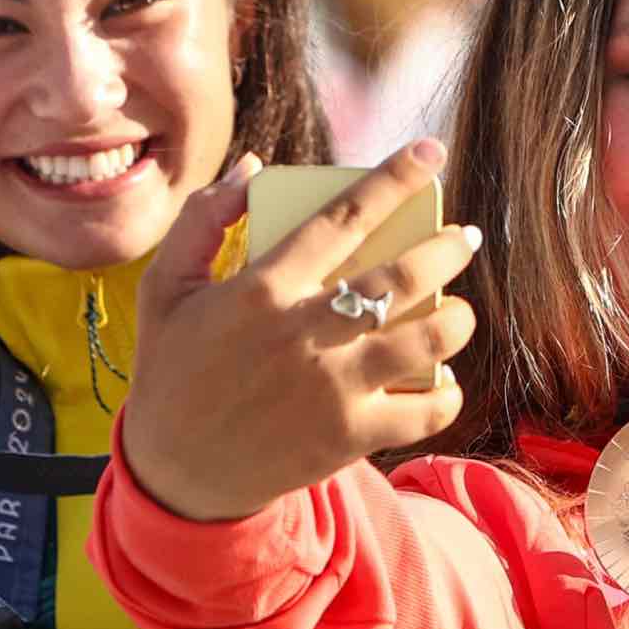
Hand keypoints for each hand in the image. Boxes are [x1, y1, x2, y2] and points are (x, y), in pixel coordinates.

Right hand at [120, 140, 481, 522]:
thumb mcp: (165, 288)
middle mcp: (303, 334)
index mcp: (261, 289)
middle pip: (401, 276)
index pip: (344, 218)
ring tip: (458, 311)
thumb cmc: (172, 371)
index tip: (431, 153)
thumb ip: (204, 220)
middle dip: (447, 248)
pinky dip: (447, 393)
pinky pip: (424, 410)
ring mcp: (331, 388)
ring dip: (457, 319)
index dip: (395, 178)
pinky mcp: (349, 437)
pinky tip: (444, 379)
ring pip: (426, 340)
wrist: (175, 475)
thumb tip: (255, 167)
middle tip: (464, 239)